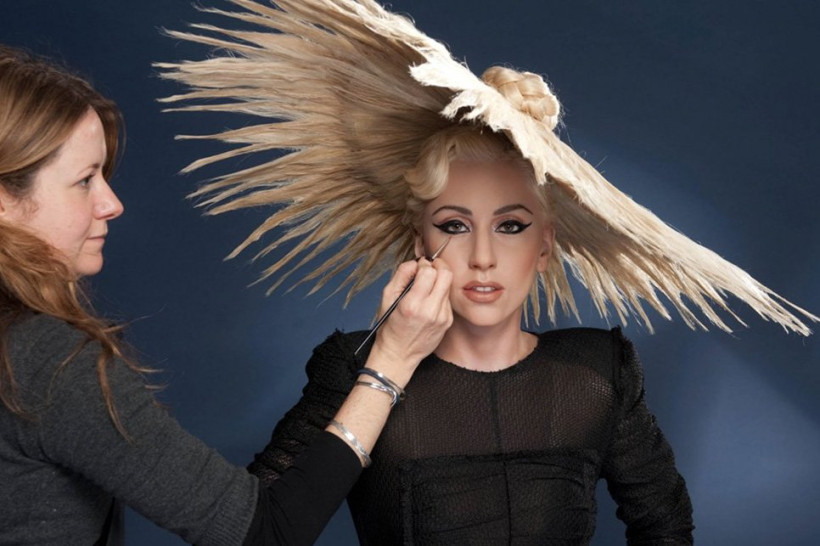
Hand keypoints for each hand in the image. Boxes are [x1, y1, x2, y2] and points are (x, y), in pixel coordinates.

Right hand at [366, 258, 451, 385]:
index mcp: (412, 305)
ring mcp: (442, 317)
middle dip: (438, 266)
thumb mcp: (387, 298)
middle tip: (429, 268)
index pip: (429, 272)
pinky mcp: (448, 322)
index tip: (419, 267)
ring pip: (449, 286)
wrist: (399, 354)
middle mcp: (430, 311)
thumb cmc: (390, 326)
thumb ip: (401, 275)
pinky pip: (448, 299)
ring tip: (427, 287)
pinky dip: (440, 295)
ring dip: (439, 281)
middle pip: (446, 275)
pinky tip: (429, 302)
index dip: (424, 265)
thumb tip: (415, 263)